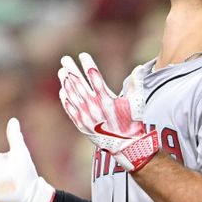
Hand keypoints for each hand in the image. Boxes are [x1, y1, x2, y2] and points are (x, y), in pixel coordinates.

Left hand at [58, 53, 158, 171]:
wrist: (125, 146)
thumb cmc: (132, 123)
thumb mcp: (137, 102)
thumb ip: (136, 84)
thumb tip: (140, 67)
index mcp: (107, 99)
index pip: (94, 77)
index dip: (88, 64)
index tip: (83, 55)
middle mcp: (94, 106)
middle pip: (79, 84)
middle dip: (72, 70)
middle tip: (65, 59)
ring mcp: (86, 116)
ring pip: (72, 95)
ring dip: (66, 82)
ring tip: (61, 71)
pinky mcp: (82, 125)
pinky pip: (70, 110)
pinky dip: (65, 100)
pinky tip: (62, 90)